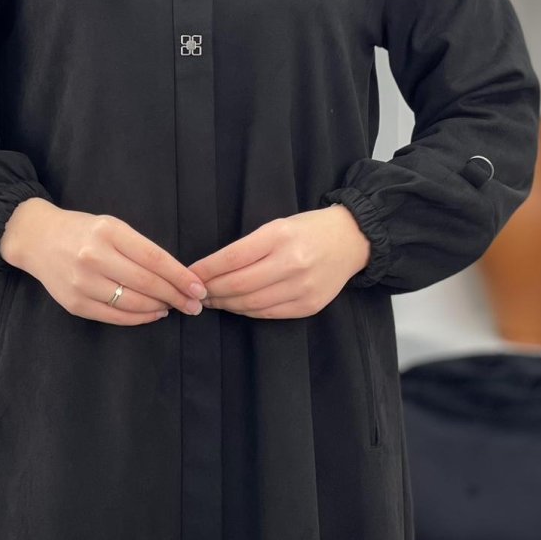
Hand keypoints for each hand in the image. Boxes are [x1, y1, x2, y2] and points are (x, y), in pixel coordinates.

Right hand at [1, 199, 207, 325]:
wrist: (38, 239)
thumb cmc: (83, 231)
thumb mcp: (112, 226)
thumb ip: (139, 248)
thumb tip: (175, 275)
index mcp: (108, 231)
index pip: (154, 258)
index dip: (180, 276)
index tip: (199, 287)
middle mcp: (94, 257)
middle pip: (146, 283)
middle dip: (176, 296)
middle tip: (195, 304)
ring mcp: (82, 283)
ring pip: (132, 303)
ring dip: (159, 308)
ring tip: (175, 307)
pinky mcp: (75, 304)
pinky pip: (114, 316)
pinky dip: (139, 318)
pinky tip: (153, 313)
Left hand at [185, 206, 371, 319]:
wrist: (351, 239)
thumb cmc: (308, 228)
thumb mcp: (277, 225)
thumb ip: (248, 247)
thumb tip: (212, 269)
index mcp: (279, 236)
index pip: (231, 257)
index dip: (206, 269)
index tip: (189, 274)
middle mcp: (291, 262)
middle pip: (238, 284)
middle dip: (211, 290)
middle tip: (195, 292)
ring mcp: (302, 287)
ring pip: (251, 304)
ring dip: (226, 304)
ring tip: (212, 300)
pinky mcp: (310, 306)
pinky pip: (269, 313)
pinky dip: (247, 311)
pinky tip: (236, 306)